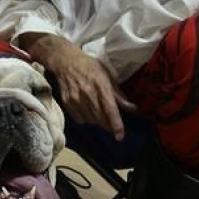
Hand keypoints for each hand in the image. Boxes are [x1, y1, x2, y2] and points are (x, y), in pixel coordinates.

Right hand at [21, 33, 135, 139]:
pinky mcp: (67, 103)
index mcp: (101, 85)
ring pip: (91, 121)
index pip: (110, 109)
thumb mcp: (107, 76)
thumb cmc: (90, 67)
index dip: (116, 124)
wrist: (66, 62)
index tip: (120, 136)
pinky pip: (80, 120)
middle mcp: (88, 94)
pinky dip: (86, 119)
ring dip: (98, 121)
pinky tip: (88, 110)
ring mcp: (76, 99)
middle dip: (109, 125)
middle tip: (113, 124)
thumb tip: (133, 108)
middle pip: (101, 119)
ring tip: (99, 112)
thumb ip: (119, 94)